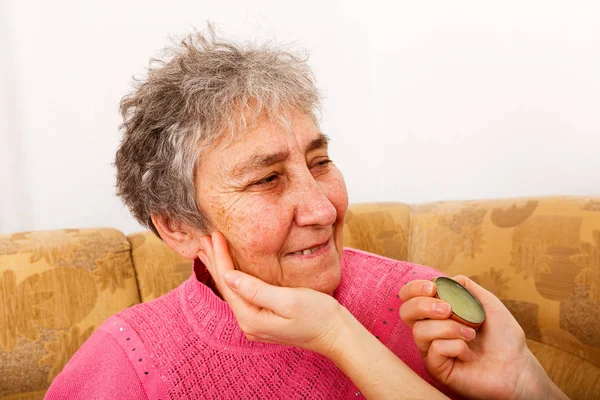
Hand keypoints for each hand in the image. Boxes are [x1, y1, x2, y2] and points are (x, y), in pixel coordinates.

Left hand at [197, 232, 346, 355]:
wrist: (336, 334)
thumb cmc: (318, 315)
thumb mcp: (289, 300)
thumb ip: (257, 290)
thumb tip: (229, 277)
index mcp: (251, 319)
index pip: (229, 283)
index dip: (221, 257)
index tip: (214, 235)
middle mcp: (249, 324)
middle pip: (226, 287)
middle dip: (216, 261)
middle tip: (203, 238)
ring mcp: (255, 322)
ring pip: (233, 290)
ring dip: (221, 268)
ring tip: (208, 250)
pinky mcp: (263, 318)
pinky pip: (242, 294)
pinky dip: (233, 277)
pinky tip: (229, 270)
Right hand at [399, 276, 567, 399]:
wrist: (518, 366)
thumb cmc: (504, 337)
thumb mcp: (487, 303)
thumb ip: (465, 287)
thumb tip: (443, 280)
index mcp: (437, 314)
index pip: (409, 297)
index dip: (414, 288)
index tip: (433, 287)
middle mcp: (430, 331)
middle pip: (405, 312)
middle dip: (423, 305)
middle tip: (448, 309)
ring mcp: (431, 351)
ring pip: (420, 331)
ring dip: (449, 328)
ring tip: (470, 334)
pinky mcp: (437, 369)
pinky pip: (435, 349)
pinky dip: (456, 346)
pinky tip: (469, 354)